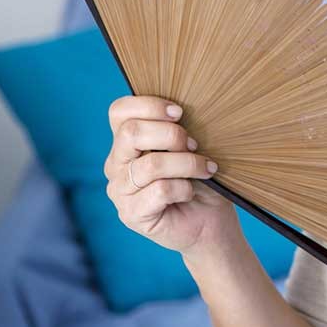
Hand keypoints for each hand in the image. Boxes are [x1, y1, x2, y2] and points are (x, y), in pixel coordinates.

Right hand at [103, 95, 238, 257]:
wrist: (209, 221)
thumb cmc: (200, 179)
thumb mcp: (190, 147)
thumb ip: (177, 129)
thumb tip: (181, 113)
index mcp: (127, 141)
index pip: (119, 111)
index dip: (149, 105)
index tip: (180, 112)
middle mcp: (116, 163)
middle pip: (131, 133)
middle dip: (171, 134)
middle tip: (194, 145)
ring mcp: (120, 190)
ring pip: (151, 164)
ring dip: (187, 163)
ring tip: (206, 169)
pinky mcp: (130, 214)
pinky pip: (160, 191)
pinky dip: (184, 188)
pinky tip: (191, 192)